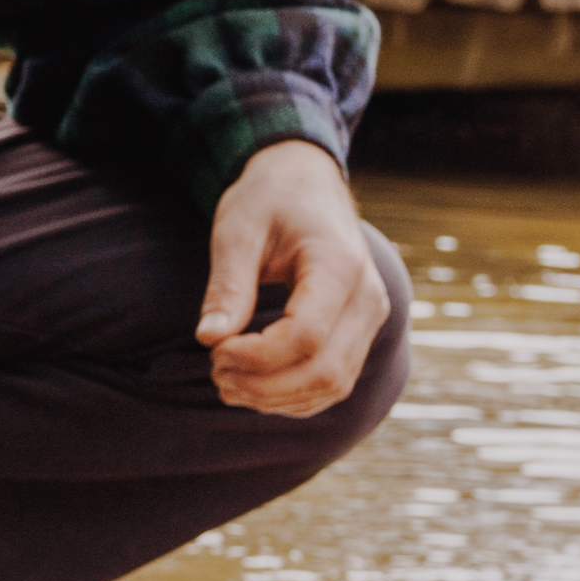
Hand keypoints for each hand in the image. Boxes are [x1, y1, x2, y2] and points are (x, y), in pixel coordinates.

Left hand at [198, 136, 390, 416]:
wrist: (306, 182)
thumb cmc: (269, 198)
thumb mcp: (237, 230)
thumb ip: (228, 285)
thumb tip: (209, 339)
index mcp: (341, 265)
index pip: (306, 336)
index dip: (256, 357)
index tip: (215, 350)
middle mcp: (368, 297)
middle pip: (324, 371)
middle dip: (264, 386)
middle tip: (216, 372)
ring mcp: (370, 318)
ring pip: (332, 386)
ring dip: (276, 398)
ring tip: (227, 382)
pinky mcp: (360, 333)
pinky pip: (334, 383)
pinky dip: (293, 397)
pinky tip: (252, 386)